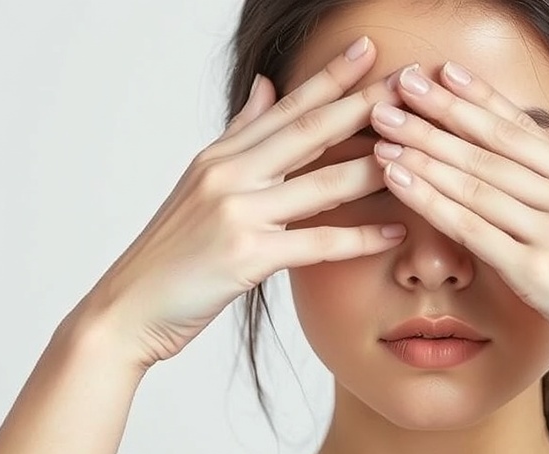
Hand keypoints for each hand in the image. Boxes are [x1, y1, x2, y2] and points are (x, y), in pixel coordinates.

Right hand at [71, 37, 407, 368]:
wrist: (128, 308)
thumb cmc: (171, 252)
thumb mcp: (200, 181)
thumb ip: (240, 134)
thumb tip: (265, 87)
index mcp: (222, 156)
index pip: (286, 107)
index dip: (330, 77)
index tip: (368, 50)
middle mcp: (229, 174)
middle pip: (310, 130)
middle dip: (365, 104)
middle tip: (410, 82)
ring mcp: (236, 212)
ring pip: (321, 183)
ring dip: (375, 166)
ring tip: (420, 150)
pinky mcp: (245, 256)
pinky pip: (316, 242)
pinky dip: (359, 238)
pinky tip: (394, 230)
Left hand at [368, 62, 548, 394]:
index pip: (524, 131)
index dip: (480, 98)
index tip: (443, 72)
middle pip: (492, 149)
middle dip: (439, 114)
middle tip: (396, 87)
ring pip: (476, 183)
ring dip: (424, 152)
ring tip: (383, 127)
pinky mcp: (537, 274)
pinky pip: (472, 230)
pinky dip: (431, 201)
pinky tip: (398, 178)